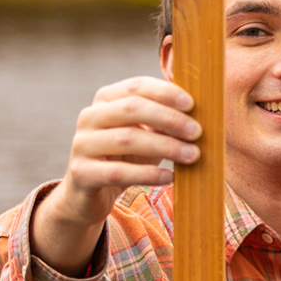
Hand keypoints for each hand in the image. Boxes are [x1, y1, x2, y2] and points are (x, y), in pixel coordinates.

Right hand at [30, 77, 200, 274]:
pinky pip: (118, 172)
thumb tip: (199, 114)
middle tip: (197, 132)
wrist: (89, 193)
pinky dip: (147, 174)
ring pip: (127, 139)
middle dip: (169, 118)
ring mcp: (81, 144)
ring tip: (193, 155)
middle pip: (132, 108)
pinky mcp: (81, 173)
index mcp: (105, 100)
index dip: (165, 92)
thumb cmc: (125, 157)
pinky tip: (170, 177)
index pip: (136, 87)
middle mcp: (89, 117)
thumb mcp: (145, 134)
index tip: (192, 103)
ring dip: (165, 146)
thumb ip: (164, 121)